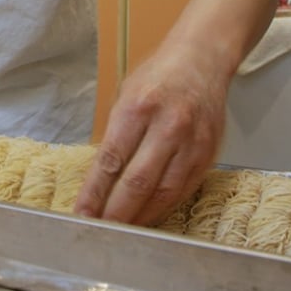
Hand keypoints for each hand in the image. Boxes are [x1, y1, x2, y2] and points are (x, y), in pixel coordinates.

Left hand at [73, 46, 228, 225]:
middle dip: (115, 212)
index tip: (82, 213)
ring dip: (140, 216)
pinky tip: (148, 215)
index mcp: (138, 108)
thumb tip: (99, 177)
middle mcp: (167, 126)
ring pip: (163, 192)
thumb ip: (116, 134)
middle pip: (137, 182)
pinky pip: (183, 190)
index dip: (95, 193)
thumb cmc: (158, 76)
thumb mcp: (125, 95)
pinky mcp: (208, 154)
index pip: (111, 160)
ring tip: (122, 229)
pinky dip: (163, 206)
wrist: (202, 60)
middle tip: (99, 230)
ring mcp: (191, 142)